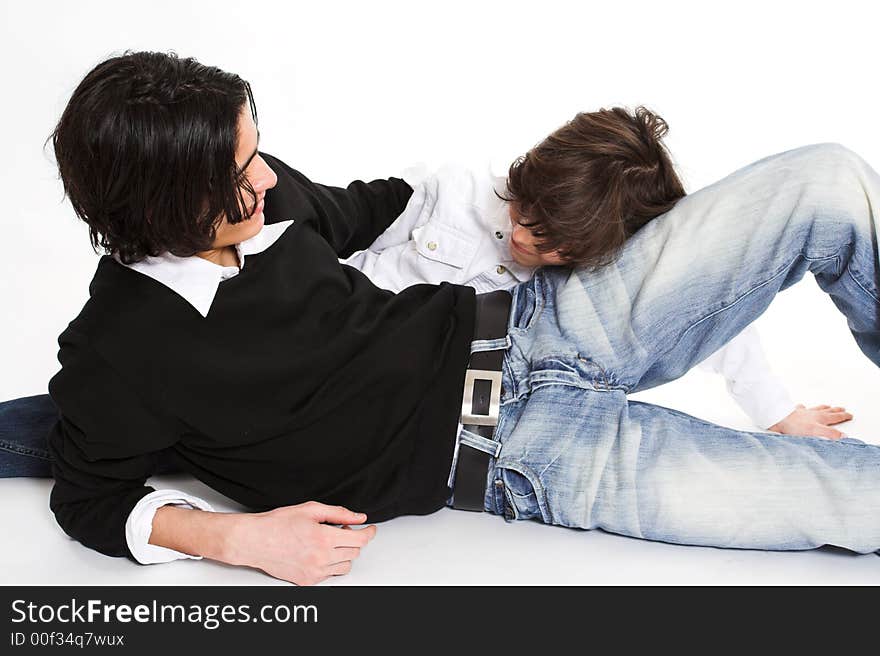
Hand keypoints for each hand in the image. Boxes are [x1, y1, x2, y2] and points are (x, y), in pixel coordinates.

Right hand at [226, 501, 376, 584]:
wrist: (254, 541)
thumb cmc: (277, 524)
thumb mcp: (311, 510)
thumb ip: (339, 513)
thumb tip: (359, 517)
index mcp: (324, 538)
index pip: (360, 540)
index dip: (369, 532)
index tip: (370, 529)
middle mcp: (321, 558)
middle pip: (354, 552)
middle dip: (353, 540)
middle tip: (340, 530)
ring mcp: (314, 572)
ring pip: (345, 566)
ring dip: (343, 554)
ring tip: (328, 542)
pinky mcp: (307, 581)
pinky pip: (330, 575)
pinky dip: (329, 565)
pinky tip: (317, 553)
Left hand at [768, 404, 852, 439]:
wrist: (778, 419)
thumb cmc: (796, 426)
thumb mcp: (817, 431)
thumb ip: (831, 434)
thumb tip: (844, 436)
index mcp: (820, 418)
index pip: (835, 417)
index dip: (843, 416)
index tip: (850, 415)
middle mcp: (813, 413)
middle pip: (828, 411)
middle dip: (836, 410)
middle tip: (842, 408)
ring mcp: (803, 412)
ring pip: (816, 408)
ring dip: (823, 407)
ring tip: (828, 406)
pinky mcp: (793, 413)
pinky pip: (800, 408)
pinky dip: (803, 407)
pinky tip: (802, 406)